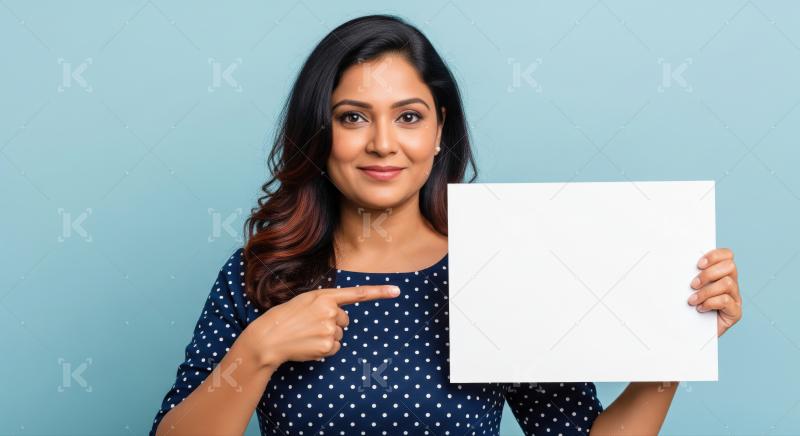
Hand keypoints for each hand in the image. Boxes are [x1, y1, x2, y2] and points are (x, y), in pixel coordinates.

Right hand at [243, 285, 400, 368]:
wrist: (269, 338)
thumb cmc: (285, 317)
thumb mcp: (305, 301)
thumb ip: (325, 303)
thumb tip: (342, 316)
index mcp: (324, 296)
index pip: (357, 293)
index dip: (379, 292)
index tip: (397, 291)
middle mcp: (330, 311)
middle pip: (345, 320)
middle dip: (333, 323)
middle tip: (311, 324)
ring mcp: (330, 330)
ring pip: (340, 335)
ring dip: (327, 337)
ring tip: (307, 335)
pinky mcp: (328, 346)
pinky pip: (335, 348)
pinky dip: (325, 349)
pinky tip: (309, 345)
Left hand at [687, 248, 741, 336]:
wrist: (691, 333)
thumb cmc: (689, 308)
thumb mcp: (688, 288)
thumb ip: (690, 275)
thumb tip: (677, 262)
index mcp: (721, 274)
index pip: (727, 255)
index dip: (715, 255)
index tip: (698, 264)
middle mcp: (732, 284)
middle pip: (730, 266)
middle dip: (708, 274)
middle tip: (693, 284)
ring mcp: (735, 298)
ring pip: (727, 283)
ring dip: (706, 291)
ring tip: (693, 300)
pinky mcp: (735, 312)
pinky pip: (726, 300)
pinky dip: (710, 303)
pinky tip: (701, 308)